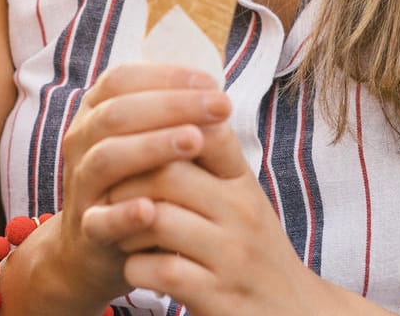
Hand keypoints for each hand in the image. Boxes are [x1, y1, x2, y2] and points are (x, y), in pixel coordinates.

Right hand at [33, 63, 232, 307]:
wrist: (95, 246)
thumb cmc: (137, 183)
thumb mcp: (149, 144)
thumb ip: (173, 119)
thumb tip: (218, 95)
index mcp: (95, 113)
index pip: (122, 80)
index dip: (165, 76)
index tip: (212, 83)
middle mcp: (82, 142)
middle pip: (118, 113)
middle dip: (173, 105)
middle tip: (221, 105)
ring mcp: (81, 185)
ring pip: (106, 157)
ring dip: (152, 146)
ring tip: (195, 141)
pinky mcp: (87, 229)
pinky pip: (100, 219)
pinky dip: (123, 214)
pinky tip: (151, 209)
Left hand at [81, 122, 327, 315]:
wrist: (292, 313)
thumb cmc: (250, 251)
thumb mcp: (240, 199)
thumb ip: (208, 160)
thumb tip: (164, 104)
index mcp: (243, 183)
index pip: (201, 131)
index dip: (156, 130)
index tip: (128, 142)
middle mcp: (243, 213)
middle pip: (168, 172)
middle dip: (125, 180)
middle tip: (107, 190)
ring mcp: (232, 256)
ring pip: (158, 219)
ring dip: (125, 224)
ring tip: (119, 229)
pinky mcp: (219, 297)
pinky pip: (160, 269)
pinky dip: (136, 267)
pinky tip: (137, 268)